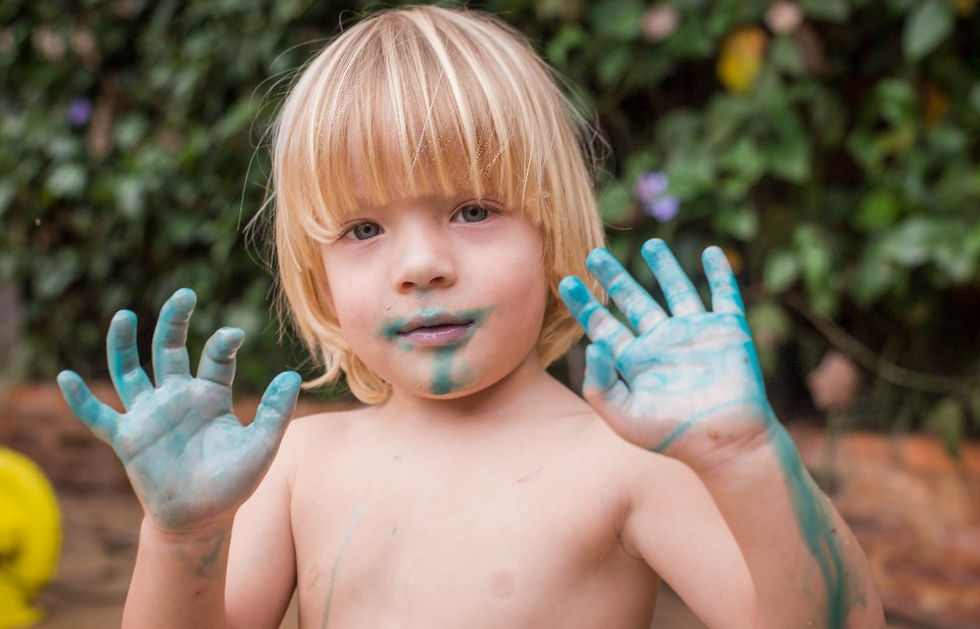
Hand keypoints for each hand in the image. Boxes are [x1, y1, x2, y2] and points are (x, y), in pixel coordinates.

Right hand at [57, 288, 300, 532]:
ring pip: (130, 371)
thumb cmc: (233, 482)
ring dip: (125, 344)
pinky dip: (81, 399)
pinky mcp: (127, 438)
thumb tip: (293, 374)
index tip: (234, 335)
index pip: (216, 357)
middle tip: (184, 295)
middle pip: (170, 349)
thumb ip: (276, 412)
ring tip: (124, 316)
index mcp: (211, 394)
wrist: (201, 519)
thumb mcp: (261, 446)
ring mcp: (150, 415)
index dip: (223, 343)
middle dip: (174, 321)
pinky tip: (66, 378)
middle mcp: (177, 397)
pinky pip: (98, 416)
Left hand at [559, 239, 773, 467]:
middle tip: (594, 254)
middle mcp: (663, 343)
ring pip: (676, 291)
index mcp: (636, 362)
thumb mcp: (624, 416)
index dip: (585, 305)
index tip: (565, 281)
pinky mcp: (727, 331)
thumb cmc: (673, 436)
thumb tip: (593, 345)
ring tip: (651, 243)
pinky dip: (719, 273)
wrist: (725, 443)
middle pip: (633, 301)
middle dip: (614, 278)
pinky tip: (712, 252)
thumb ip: (600, 385)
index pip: (604, 326)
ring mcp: (695, 334)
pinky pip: (723, 295)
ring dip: (665, 267)